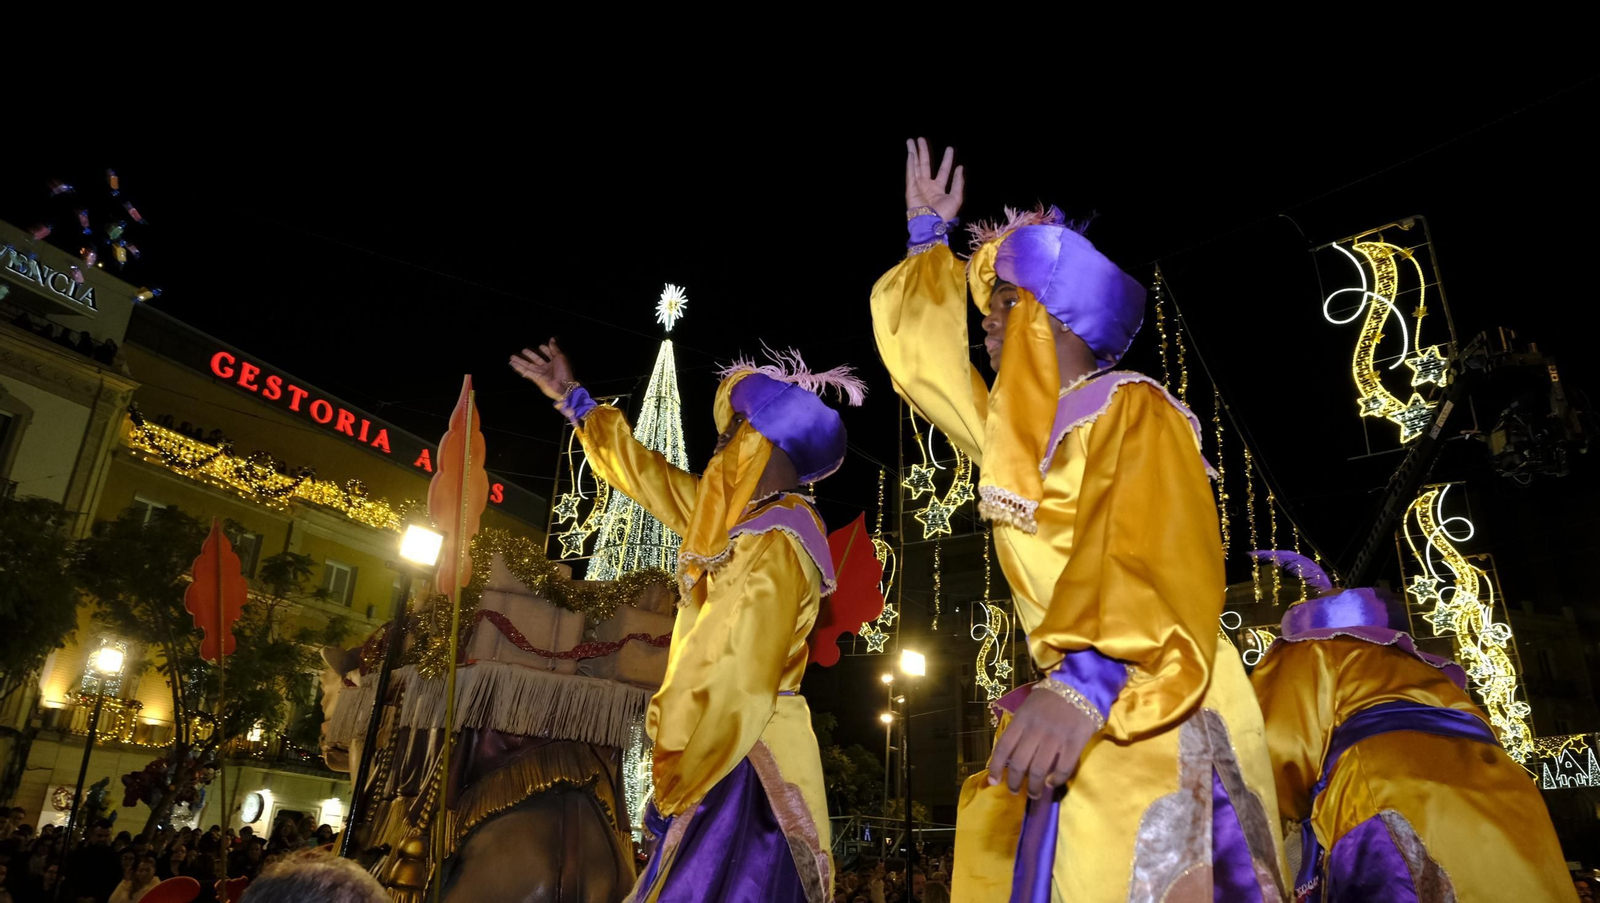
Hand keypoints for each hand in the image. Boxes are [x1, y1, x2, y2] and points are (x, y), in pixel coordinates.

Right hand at [509, 339, 576, 401]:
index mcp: (555, 362)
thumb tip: (551, 339)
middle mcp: (547, 368)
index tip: (540, 346)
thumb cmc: (563, 371)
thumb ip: (554, 348)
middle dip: (530, 355)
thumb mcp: (560, 357)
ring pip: (528, 366)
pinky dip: (518, 368)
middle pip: (536, 360)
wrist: (563, 386)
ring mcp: (540, 373)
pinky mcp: (535, 378)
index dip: (545, 350)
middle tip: (523, 350)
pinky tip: (512, 364)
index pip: (548, 354)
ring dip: (520, 361)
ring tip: (512, 357)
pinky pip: (526, 372)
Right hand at [905, 137, 963, 221]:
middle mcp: (927, 185)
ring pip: (915, 166)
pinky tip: (911, 154)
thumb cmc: (945, 214)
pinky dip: (910, 164)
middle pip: (925, 164)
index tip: (950, 148)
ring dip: (913, 153)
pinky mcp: (910, 189)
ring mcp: (918, 186)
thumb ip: (958, 182)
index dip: (947, 159)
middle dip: (923, 151)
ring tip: (911, 141)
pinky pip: (910, 174)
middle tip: (921, 139)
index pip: (943, 170)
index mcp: (938, 188)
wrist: (932, 225)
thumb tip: (960, 168)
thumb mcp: (956, 197)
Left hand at [986, 682, 1097, 798]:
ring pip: (1039, 770)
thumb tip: (1010, 754)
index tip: (993, 781)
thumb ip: (1020, 728)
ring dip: (1034, 787)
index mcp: (1022, 720)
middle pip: (1019, 763)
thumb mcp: (1028, 707)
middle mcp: (1035, 730)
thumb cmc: (1051, 697)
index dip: (996, 767)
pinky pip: (1063, 768)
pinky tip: (1052, 783)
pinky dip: (1056, 780)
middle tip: (1016, 791)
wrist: (1081, 686)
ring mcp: (1055, 738)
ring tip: (1034, 794)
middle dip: (1015, 782)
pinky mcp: (1074, 743)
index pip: (1003, 747)